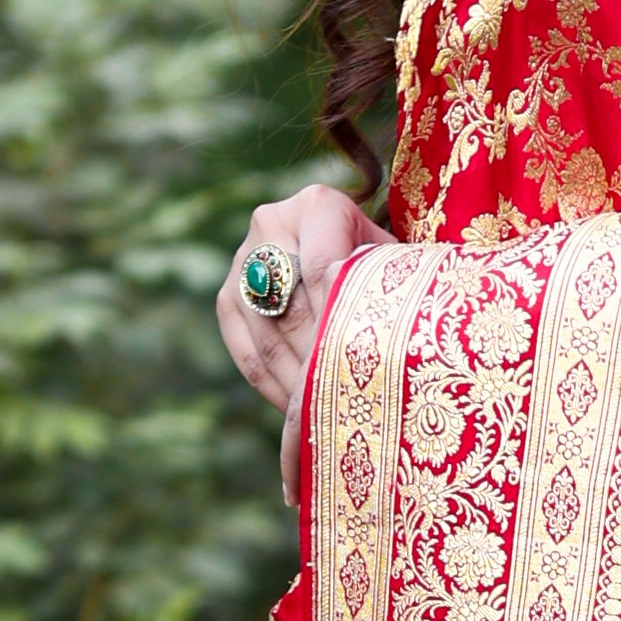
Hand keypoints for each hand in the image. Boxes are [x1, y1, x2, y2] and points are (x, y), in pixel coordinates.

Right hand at [217, 184, 388, 427]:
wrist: (343, 247)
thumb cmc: (381, 263)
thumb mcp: (392, 262)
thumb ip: (388, 286)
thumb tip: (393, 339)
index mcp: (317, 205)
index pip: (324, 270)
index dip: (339, 321)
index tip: (359, 368)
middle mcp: (270, 222)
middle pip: (294, 307)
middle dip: (320, 361)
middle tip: (346, 403)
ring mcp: (242, 260)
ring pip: (268, 334)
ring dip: (297, 382)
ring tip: (325, 415)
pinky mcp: (228, 297)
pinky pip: (245, 350)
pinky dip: (273, 386)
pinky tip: (298, 410)